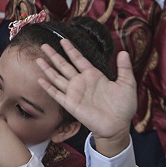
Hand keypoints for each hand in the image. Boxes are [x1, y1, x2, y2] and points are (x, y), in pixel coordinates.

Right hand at [37, 43, 135, 157]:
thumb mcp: (127, 83)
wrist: (118, 126)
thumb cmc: (123, 107)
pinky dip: (48, 87)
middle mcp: (81, 82)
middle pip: (64, 65)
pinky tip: (40, 80)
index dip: (70, 49)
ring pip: (57, 77)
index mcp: (93, 75)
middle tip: (44, 45)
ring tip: (38, 59)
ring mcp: (74, 93)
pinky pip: (56, 94)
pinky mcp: (70, 104)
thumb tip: (123, 52)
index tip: (63, 40)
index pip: (79, 59)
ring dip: (47, 69)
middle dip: (54, 55)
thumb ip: (124, 68)